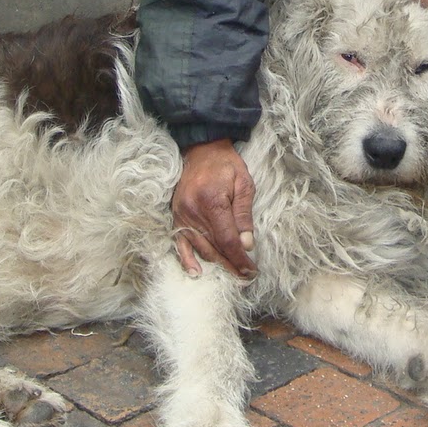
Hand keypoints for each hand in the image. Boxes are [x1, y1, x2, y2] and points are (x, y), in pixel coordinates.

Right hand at [171, 140, 256, 278]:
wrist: (202, 151)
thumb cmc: (227, 166)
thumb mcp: (244, 185)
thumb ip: (244, 215)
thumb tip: (247, 245)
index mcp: (213, 202)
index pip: (228, 240)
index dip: (239, 259)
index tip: (251, 270)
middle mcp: (194, 212)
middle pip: (213, 248)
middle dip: (231, 265)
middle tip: (246, 276)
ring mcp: (182, 215)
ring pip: (200, 248)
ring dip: (216, 264)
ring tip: (232, 274)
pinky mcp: (176, 217)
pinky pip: (180, 243)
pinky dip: (187, 259)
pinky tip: (196, 273)